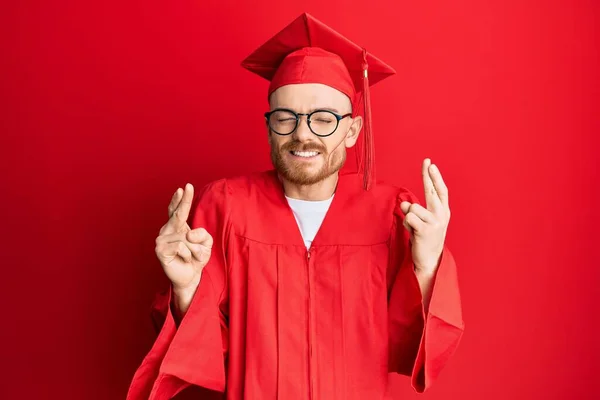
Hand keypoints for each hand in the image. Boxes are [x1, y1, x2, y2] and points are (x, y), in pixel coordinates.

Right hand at [155, 183, 212, 293]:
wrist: (190, 277)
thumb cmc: (196, 258)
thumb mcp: (206, 244)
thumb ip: (203, 234)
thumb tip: (188, 234)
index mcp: (176, 227)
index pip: (177, 210)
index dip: (180, 199)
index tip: (185, 187)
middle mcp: (166, 230)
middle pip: (178, 214)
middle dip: (185, 201)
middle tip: (187, 186)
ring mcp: (161, 239)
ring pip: (186, 237)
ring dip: (195, 249)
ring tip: (193, 257)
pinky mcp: (160, 250)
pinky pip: (181, 246)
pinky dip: (189, 254)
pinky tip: (185, 259)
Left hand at [400, 159, 450, 274]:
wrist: (429, 260)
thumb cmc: (424, 237)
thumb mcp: (422, 221)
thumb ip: (415, 209)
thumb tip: (404, 204)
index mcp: (443, 211)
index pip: (439, 190)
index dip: (434, 177)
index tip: (430, 163)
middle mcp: (442, 215)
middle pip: (432, 190)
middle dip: (428, 175)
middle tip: (427, 162)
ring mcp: (435, 222)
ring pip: (412, 207)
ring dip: (409, 216)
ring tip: (414, 227)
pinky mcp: (425, 230)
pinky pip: (409, 217)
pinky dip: (406, 223)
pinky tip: (413, 232)